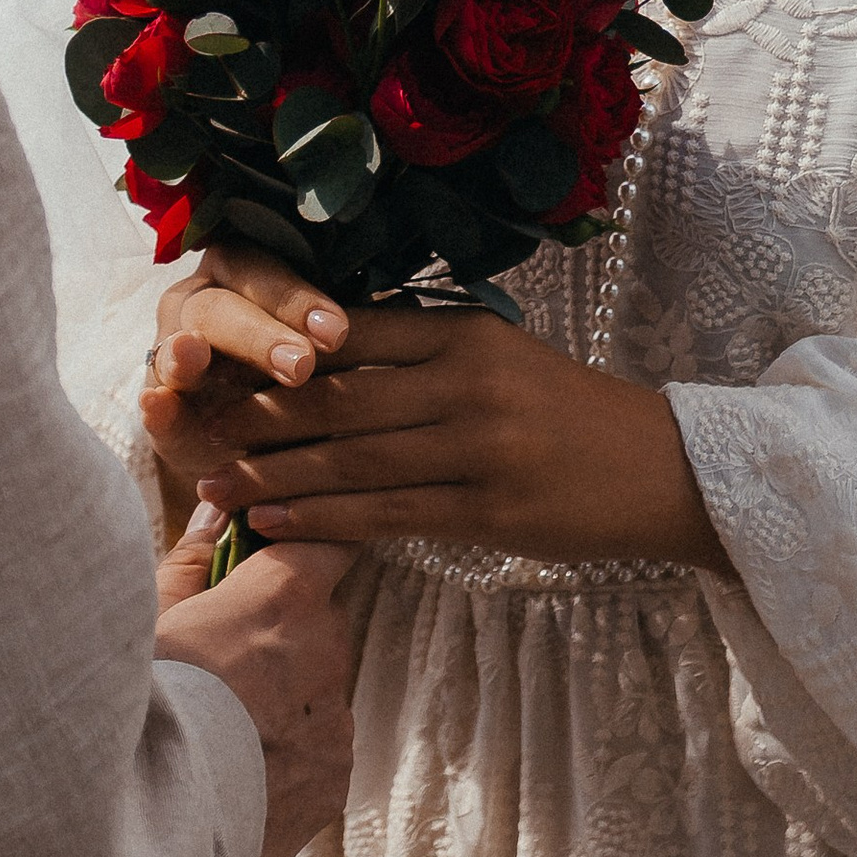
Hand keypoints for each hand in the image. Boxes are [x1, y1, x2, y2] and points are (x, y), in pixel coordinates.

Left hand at [147, 246, 732, 574]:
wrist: (665, 472)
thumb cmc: (572, 416)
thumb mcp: (503, 362)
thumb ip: (425, 356)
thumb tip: (327, 354)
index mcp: (466, 335)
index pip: (350, 335)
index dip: (275, 352)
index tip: (215, 367)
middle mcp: (467, 382)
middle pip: (338, 396)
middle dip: (257, 415)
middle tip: (190, 430)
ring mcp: (479, 447)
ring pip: (352, 458)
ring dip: (273, 471)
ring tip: (213, 483)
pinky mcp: (489, 510)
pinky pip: (386, 514)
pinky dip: (321, 516)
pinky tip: (272, 520)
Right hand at [151, 501, 355, 856]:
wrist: (141, 827)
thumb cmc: (134, 706)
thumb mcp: (146, 620)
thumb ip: (192, 563)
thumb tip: (217, 518)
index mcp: (283, 598)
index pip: (327, 543)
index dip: (301, 550)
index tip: (274, 562)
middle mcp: (324, 654)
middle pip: (317, 623)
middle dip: (278, 634)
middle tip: (214, 662)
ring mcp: (334, 723)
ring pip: (315, 692)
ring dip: (279, 700)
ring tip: (211, 731)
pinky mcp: (332, 783)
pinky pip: (315, 752)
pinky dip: (282, 756)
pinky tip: (228, 773)